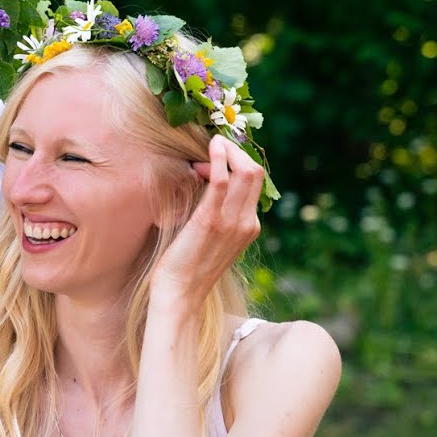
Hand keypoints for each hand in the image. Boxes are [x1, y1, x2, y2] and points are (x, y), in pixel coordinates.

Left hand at [150, 135, 262, 305]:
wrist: (180, 294)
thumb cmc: (188, 266)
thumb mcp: (212, 237)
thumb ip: (216, 213)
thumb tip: (205, 182)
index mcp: (250, 226)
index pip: (255, 183)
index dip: (237, 163)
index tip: (212, 160)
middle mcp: (247, 223)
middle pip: (256, 173)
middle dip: (237, 151)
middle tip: (215, 144)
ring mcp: (232, 222)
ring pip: (246, 172)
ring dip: (228, 151)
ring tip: (213, 142)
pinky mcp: (211, 221)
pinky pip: (222, 181)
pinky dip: (219, 159)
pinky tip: (213, 147)